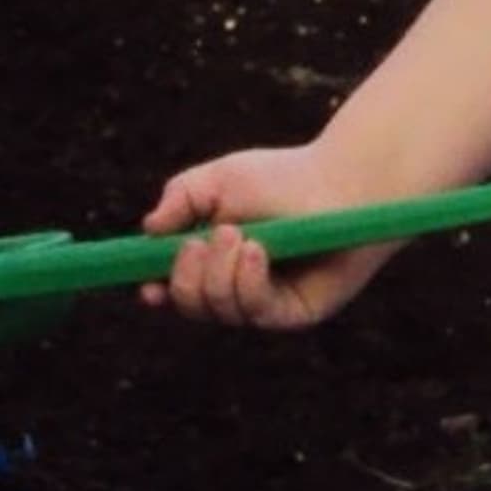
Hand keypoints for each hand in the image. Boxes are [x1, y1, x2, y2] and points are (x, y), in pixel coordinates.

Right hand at [138, 137, 407, 330]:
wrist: (344, 184)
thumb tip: (149, 230)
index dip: (158, 290)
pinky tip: (258, 252)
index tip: (146, 284)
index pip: (177, 287)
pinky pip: (256, 312)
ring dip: (220, 274)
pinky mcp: (294, 313)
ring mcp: (266, 303)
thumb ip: (180, 197)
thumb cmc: (284, 178)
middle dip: (186, 277)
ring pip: (220, 310)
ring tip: (241, 236)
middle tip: (200, 242)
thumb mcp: (220, 180)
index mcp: (215, 258)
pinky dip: (247, 282)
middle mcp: (238, 285)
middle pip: (192, 305)